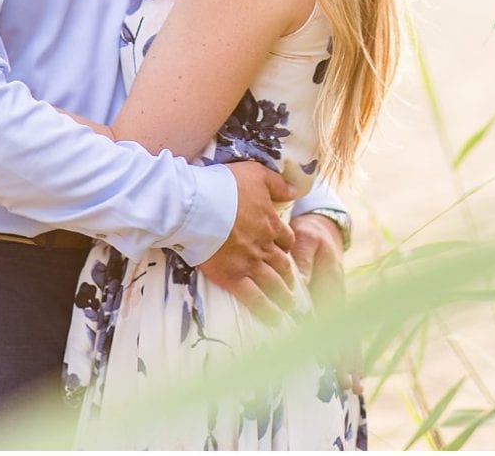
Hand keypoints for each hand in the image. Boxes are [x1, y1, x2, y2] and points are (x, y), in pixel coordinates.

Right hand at [198, 162, 297, 323]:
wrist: (197, 206)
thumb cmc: (224, 186)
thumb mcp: (257, 174)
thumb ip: (279, 184)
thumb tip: (297, 190)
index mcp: (271, 223)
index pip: (286, 239)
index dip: (287, 246)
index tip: (286, 253)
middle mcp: (264, 245)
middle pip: (282, 264)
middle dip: (289, 276)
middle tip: (295, 288)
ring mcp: (249, 263)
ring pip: (273, 283)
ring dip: (284, 296)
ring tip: (290, 307)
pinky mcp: (232, 277)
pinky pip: (254, 298)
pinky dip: (266, 310)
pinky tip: (275, 319)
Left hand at [289, 213, 360, 388]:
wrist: (323, 226)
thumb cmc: (311, 234)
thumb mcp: (305, 240)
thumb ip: (301, 261)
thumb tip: (299, 283)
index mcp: (333, 281)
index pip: (335, 317)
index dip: (335, 339)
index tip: (335, 362)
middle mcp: (340, 296)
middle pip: (346, 333)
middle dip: (348, 361)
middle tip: (349, 386)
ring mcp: (339, 303)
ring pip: (347, 336)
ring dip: (349, 362)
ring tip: (353, 388)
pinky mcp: (334, 305)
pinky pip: (341, 331)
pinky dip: (344, 351)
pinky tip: (346, 371)